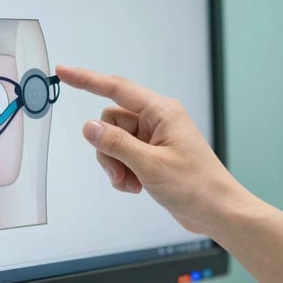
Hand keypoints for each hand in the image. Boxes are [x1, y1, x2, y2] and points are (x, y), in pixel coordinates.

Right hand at [56, 65, 248, 234]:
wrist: (217, 210)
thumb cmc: (196, 186)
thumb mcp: (150, 165)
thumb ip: (116, 144)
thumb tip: (89, 127)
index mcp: (162, 112)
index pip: (116, 89)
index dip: (87, 80)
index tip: (64, 72)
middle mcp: (158, 120)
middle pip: (111, 121)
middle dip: (108, 149)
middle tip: (121, 173)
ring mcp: (155, 138)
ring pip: (114, 141)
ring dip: (116, 165)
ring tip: (133, 183)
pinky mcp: (153, 155)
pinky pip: (124, 156)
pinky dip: (124, 173)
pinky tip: (137, 187)